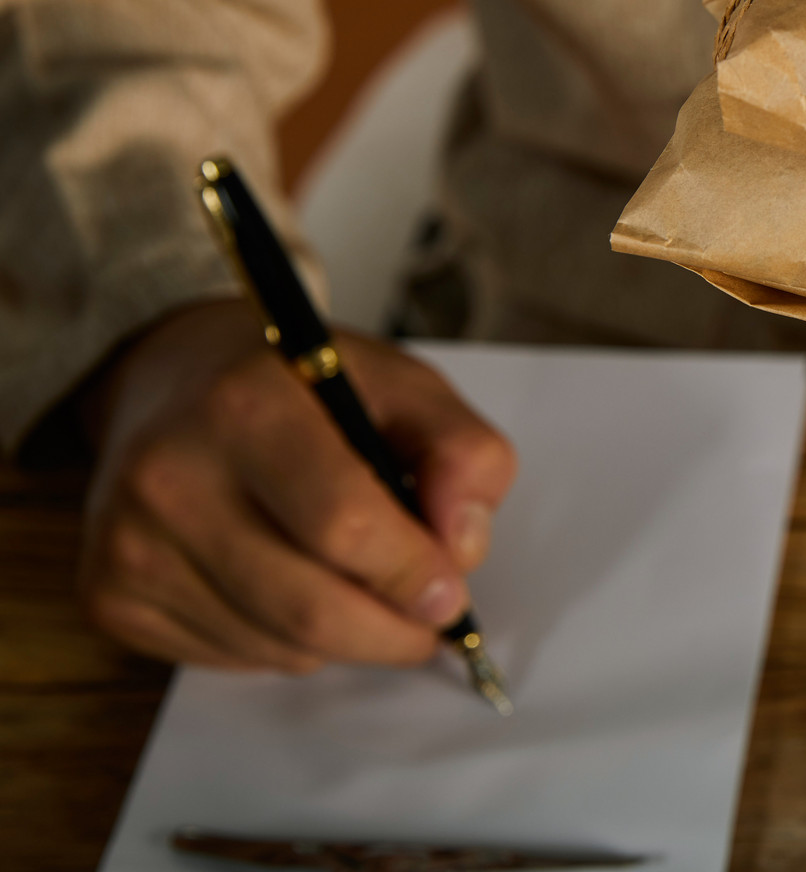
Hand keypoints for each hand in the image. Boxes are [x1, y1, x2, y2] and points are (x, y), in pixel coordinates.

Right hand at [76, 300, 515, 671]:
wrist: (169, 379)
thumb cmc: (301, 387)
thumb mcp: (404, 385)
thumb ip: (462, 453)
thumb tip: (463, 547)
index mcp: (248, 406)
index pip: (344, 525)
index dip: (413, 574)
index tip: (451, 591)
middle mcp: (170, 476)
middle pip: (309, 608)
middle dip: (393, 631)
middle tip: (429, 621)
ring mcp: (130, 543)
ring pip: (276, 646)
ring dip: (345, 638)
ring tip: (359, 585)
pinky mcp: (110, 596)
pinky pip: (233, 658)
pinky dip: (286, 643)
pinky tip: (289, 583)